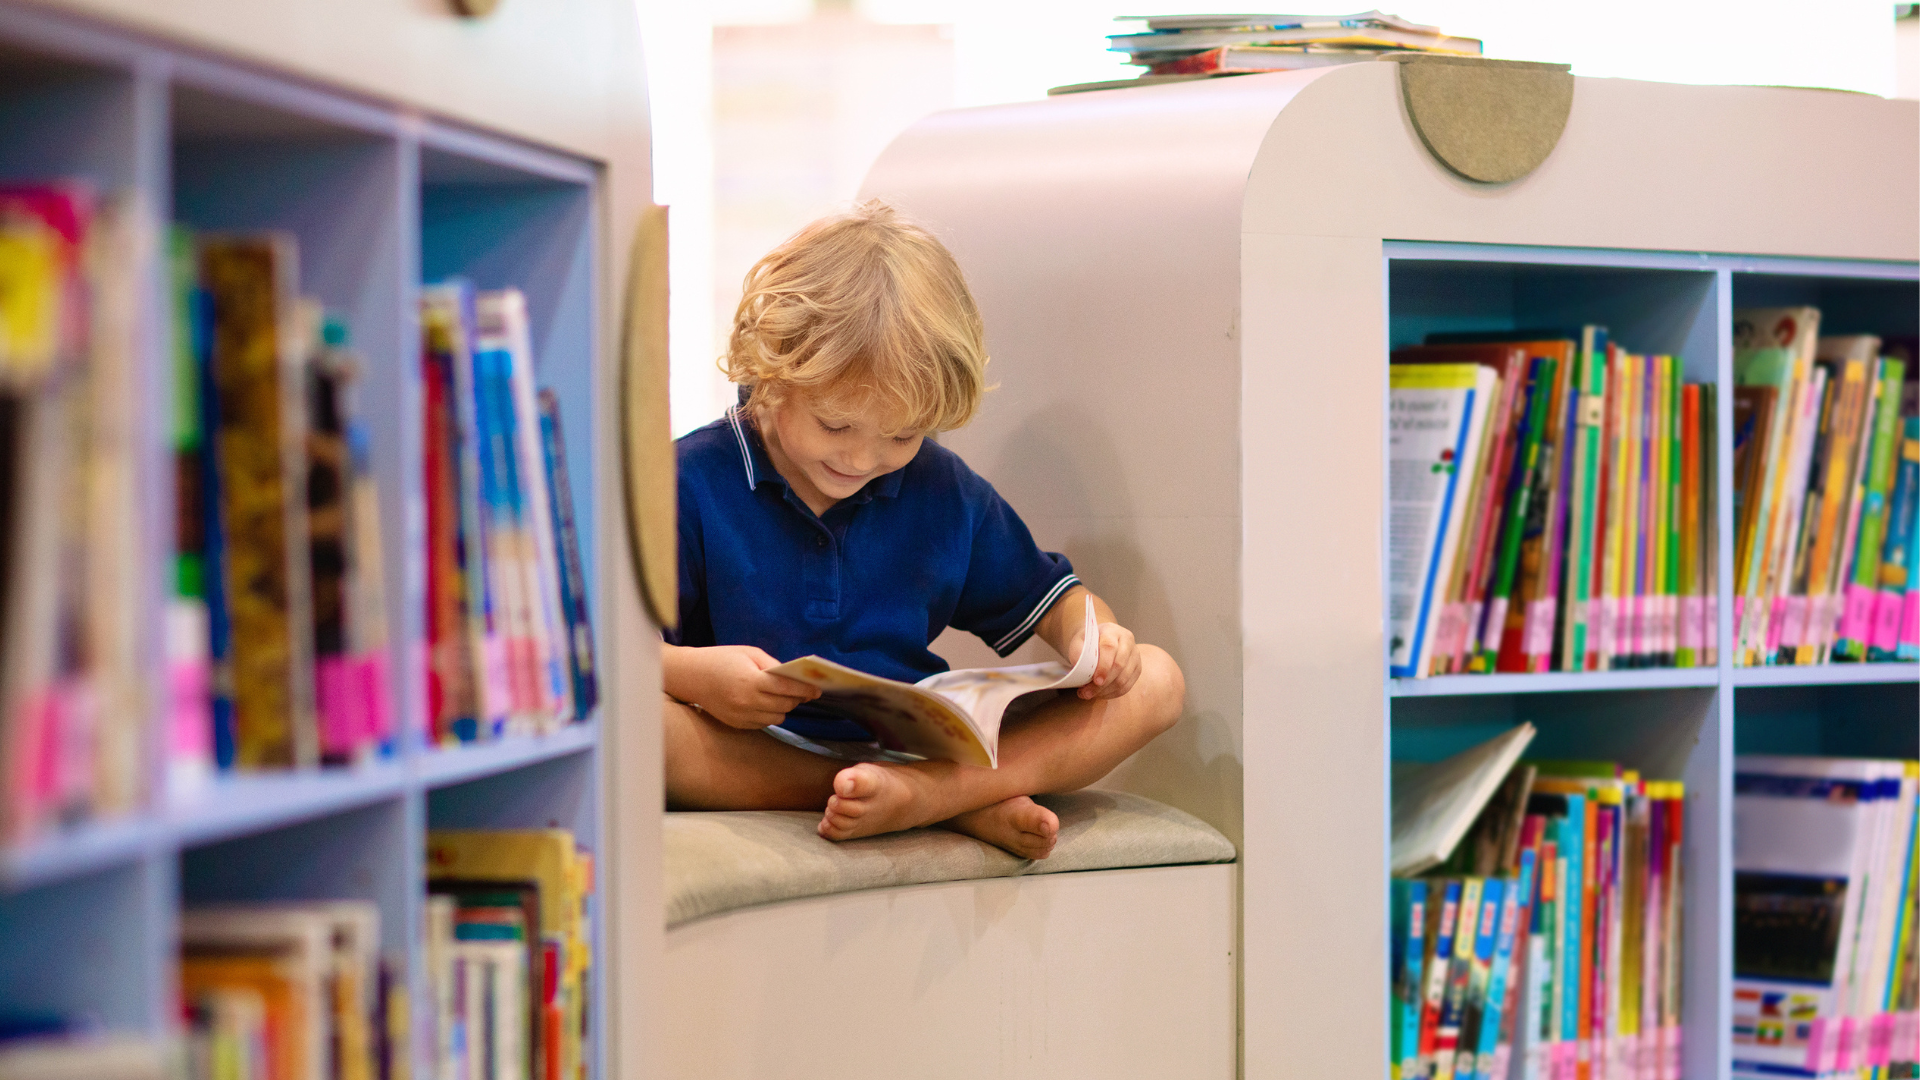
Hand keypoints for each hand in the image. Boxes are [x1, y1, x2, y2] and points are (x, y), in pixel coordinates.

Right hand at [662, 644, 819, 728]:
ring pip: (777, 718)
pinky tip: (766, 703)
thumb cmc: (721, 659)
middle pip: (785, 705)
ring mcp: (742, 716)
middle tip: (803, 690)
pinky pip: (764, 723)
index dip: (806, 689)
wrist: (690, 676)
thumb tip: (795, 677)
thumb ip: (773, 666)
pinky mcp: (737, 724)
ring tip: (783, 696)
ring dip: (784, 707)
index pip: (788, 688)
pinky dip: (770, 714)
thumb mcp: (749, 653)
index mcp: (751, 681)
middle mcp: (747, 702)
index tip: (818, 689)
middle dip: (797, 698)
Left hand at [1068, 621, 1140, 700]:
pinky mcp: (1137, 669)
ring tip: (1089, 694)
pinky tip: (1100, 694)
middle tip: (1087, 692)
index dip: (1103, 666)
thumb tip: (1080, 668)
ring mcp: (1135, 656)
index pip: (1110, 647)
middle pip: (1119, 665)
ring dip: (1106, 691)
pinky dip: (1112, 693)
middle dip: (1103, 683)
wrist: (1099, 642)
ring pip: (1124, 679)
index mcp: (1113, 631)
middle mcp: (1128, 641)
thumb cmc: (1089, 643)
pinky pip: (1127, 686)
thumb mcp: (1079, 642)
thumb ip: (1077, 652)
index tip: (1095, 680)